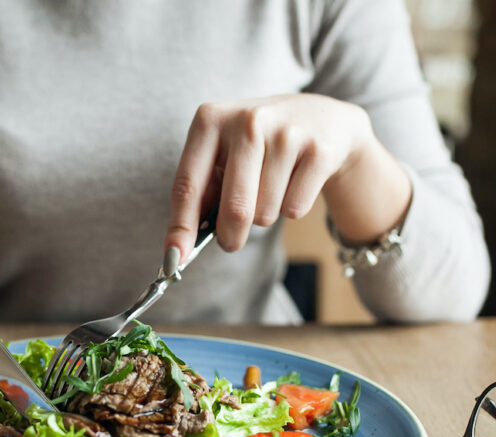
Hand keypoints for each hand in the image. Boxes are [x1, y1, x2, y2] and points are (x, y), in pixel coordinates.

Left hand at [164, 94, 409, 259]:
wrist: (321, 118)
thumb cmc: (258, 146)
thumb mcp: (223, 154)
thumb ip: (202, 194)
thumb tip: (180, 248)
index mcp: (210, 120)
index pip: (188, 185)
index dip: (181, 227)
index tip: (174, 259)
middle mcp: (247, 121)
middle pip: (234, 208)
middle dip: (230, 236)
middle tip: (231, 241)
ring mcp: (286, 134)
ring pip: (265, 213)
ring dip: (264, 215)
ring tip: (271, 186)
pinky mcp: (318, 151)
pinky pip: (294, 209)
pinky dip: (291, 208)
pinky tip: (295, 182)